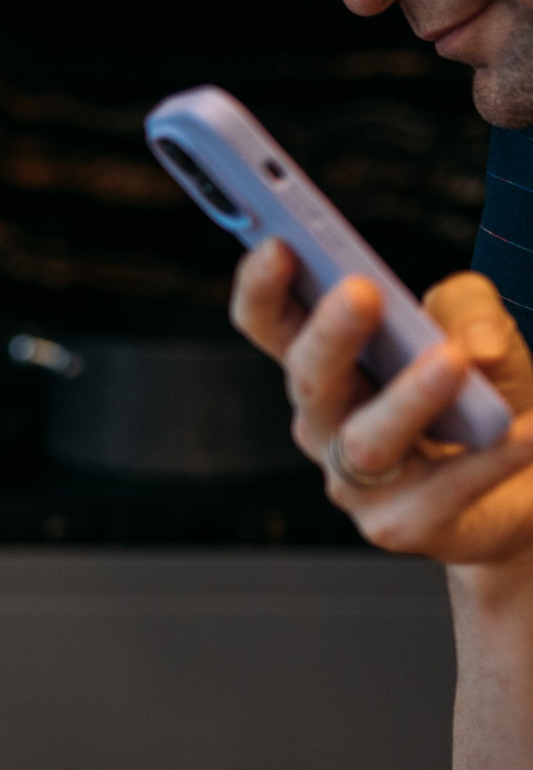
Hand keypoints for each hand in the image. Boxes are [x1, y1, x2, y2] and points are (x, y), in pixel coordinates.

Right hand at [232, 240, 532, 568]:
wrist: (525, 489)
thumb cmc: (485, 401)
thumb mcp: (484, 331)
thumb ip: (471, 308)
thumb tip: (467, 342)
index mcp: (329, 368)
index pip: (273, 325)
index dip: (263, 288)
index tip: (278, 245)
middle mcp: (326, 423)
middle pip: (308, 380)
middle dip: (328, 336)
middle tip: (359, 291)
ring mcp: (357, 481)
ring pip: (365, 439)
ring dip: (406, 397)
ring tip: (450, 361)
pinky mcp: (403, 525)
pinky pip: (443, 489)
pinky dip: (486, 460)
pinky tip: (521, 432)